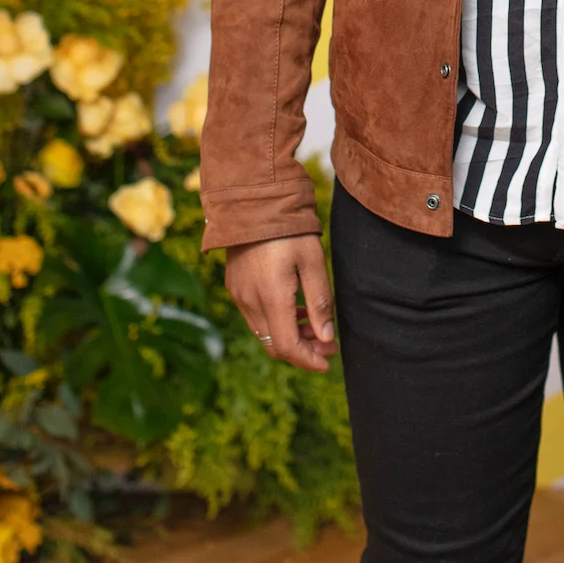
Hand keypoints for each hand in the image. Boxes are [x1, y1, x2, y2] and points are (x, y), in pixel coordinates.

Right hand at [225, 234, 338, 372]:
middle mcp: (250, 302)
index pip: (287, 346)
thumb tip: (325, 338)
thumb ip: (320, 302)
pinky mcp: (235, 287)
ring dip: (290, 336)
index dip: (308, 360)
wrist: (253, 202)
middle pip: (275, 345)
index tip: (328, 361)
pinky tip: (296, 309)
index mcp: (271, 297)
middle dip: (302, 351)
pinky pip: (256, 317)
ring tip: (316, 326)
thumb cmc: (289, 229)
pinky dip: (277, 322)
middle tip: (328, 344)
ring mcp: (239, 295)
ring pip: (265, 333)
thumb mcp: (313, 262)